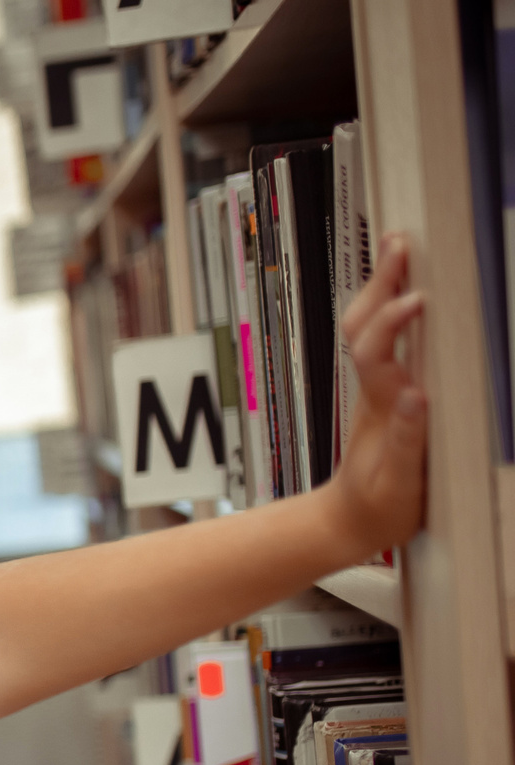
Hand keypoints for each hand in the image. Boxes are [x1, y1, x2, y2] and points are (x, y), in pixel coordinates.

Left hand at [328, 233, 429, 556]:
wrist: (347, 523)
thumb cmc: (376, 508)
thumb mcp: (398, 485)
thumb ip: (407, 443)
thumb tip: (417, 397)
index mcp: (382, 407)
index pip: (377, 353)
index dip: (392, 323)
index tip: (415, 298)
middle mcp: (378, 389)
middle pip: (365, 325)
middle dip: (382, 282)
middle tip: (401, 241)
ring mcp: (381, 388)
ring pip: (371, 328)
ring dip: (384, 286)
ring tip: (400, 248)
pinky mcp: (388, 393)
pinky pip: (387, 340)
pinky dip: (395, 308)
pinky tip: (407, 289)